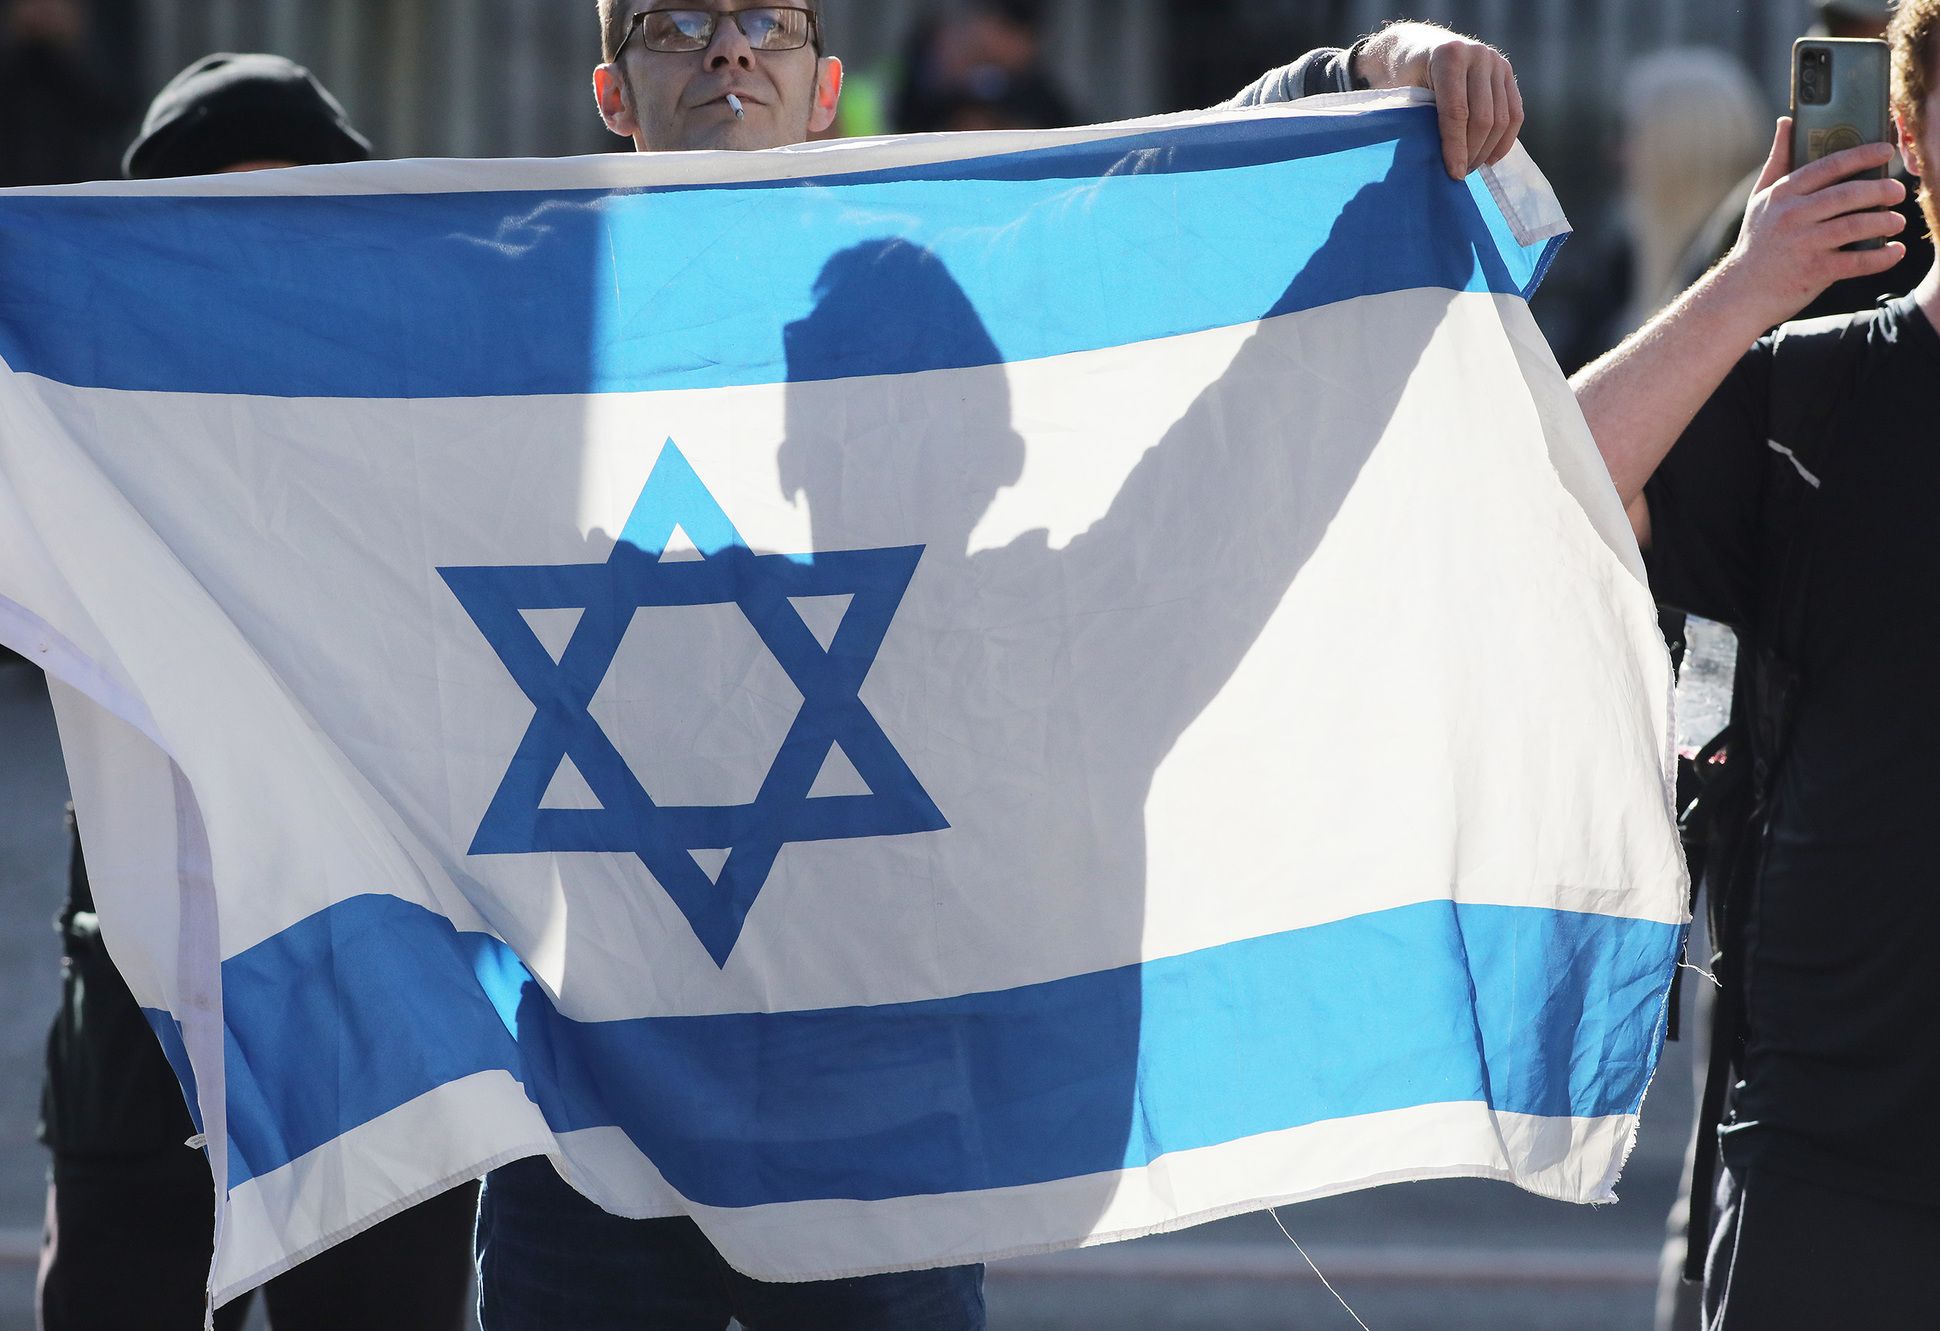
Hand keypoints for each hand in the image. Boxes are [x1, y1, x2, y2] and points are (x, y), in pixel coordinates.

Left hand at [1357, 22, 1523, 178]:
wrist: (1419, 47)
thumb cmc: (1405, 76)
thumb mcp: (1401, 93)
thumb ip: (1415, 119)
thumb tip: (1429, 163)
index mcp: (1448, 56)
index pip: (1457, 112)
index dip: (1456, 147)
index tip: (1455, 174)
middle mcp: (1477, 55)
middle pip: (1484, 117)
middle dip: (1473, 151)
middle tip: (1461, 174)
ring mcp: (1496, 62)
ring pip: (1502, 117)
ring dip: (1488, 149)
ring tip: (1472, 166)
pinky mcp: (1507, 71)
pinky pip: (1515, 112)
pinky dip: (1505, 139)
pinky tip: (1491, 158)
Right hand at [1714, 118, 1906, 329]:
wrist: (1740, 293)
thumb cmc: (1756, 243)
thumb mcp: (1760, 199)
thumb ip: (1778, 160)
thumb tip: (1786, 120)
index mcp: (1783, 195)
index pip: (1829, 166)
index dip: (1862, 155)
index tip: (1885, 151)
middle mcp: (1793, 216)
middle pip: (1850, 194)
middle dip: (1881, 190)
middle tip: (1897, 192)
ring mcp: (1804, 244)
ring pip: (1858, 225)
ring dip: (1886, 222)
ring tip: (1897, 222)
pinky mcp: (1814, 272)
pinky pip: (1858, 261)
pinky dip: (1882, 257)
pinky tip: (1895, 252)